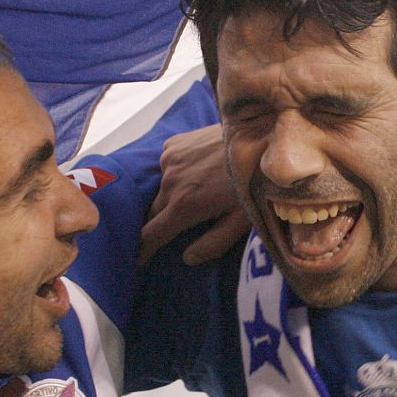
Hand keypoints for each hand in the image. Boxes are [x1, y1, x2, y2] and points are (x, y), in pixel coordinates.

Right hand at [139, 124, 249, 262]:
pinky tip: (196, 173)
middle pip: (153, 213)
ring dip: (169, 197)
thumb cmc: (255, 182)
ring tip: (193, 197)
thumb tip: (187, 258)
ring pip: (161, 189)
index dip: (142, 250)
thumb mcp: (241, 220)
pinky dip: (175, 175)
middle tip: (174, 229)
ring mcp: (168, 160)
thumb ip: (213, 243)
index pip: (150, 235)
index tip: (136, 261)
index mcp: (184, 205)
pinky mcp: (172, 144)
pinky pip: (166, 167)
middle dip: (160, 224)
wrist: (260, 135)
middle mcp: (169, 182)